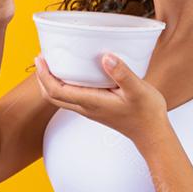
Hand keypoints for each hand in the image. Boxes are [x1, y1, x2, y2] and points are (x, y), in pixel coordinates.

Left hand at [34, 52, 168, 146]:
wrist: (151, 133)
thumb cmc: (146, 113)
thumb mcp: (137, 90)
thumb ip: (122, 73)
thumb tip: (106, 57)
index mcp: (91, 102)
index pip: (57, 91)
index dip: (44, 75)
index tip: (41, 58)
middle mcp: (86, 107)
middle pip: (52, 96)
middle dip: (42, 77)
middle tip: (41, 57)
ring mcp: (89, 110)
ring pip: (60, 98)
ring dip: (51, 82)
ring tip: (52, 63)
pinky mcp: (95, 109)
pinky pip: (71, 98)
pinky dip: (63, 85)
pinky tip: (72, 73)